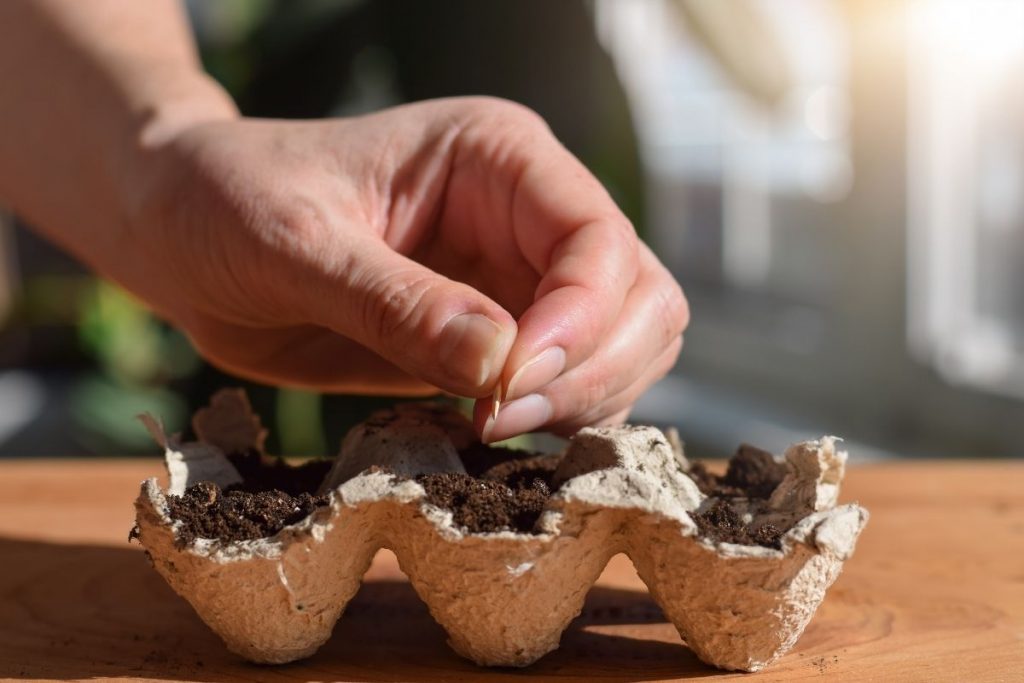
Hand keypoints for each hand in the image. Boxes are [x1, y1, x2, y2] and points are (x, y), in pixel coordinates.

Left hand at [125, 97, 687, 439]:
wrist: (185, 233)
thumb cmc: (228, 201)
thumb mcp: (294, 242)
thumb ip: (393, 301)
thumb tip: (500, 365)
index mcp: (495, 157)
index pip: (595, 236)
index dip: (580, 317)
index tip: (511, 379)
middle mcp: (525, 214)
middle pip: (638, 295)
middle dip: (594, 366)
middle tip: (503, 416)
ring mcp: (517, 279)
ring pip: (624, 345)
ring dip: (584, 400)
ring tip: (492, 427)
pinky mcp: (495, 339)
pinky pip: (568, 386)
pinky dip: (555, 420)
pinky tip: (486, 433)